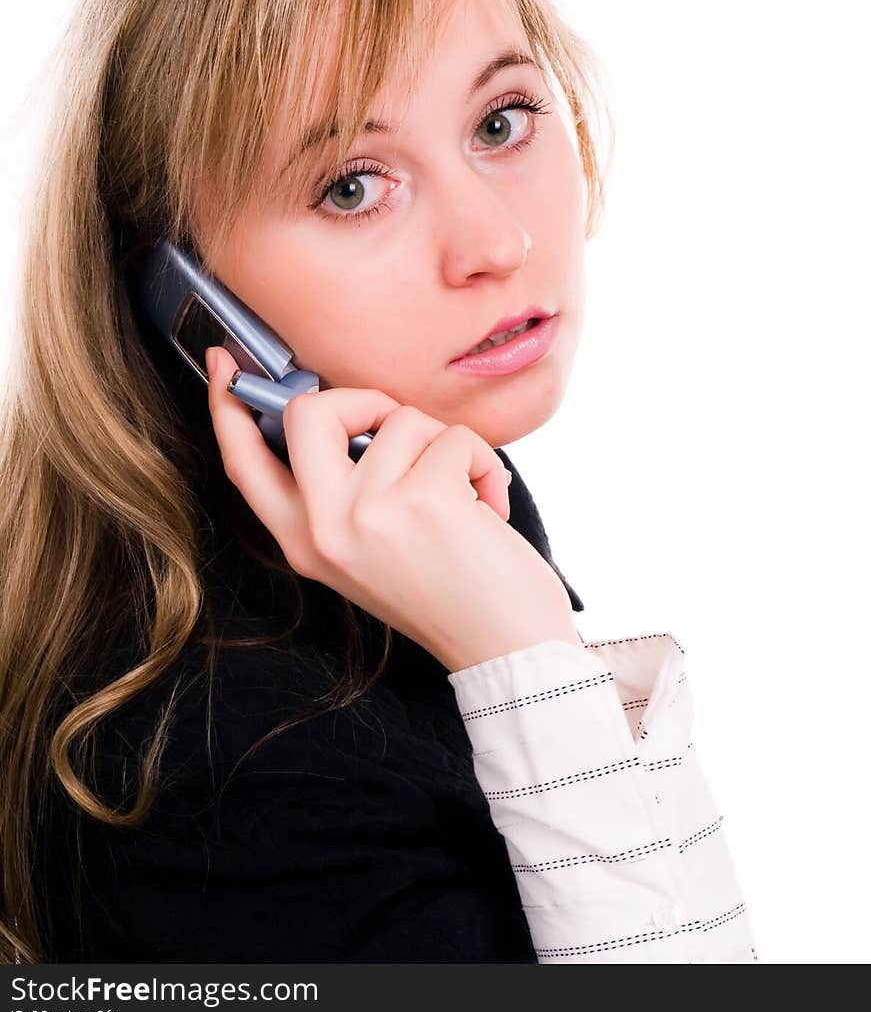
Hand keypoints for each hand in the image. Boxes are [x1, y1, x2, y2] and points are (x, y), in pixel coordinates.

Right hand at [205, 346, 580, 671]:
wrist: (506, 649)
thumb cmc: (451, 594)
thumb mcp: (369, 552)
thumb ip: (342, 493)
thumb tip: (345, 415)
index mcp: (303, 542)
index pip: (245, 464)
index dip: (226, 406)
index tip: (223, 362)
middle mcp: (323, 528)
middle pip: (306, 412)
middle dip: (362, 400)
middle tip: (400, 430)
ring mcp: (368, 511)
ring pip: (399, 418)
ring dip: (445, 445)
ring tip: (464, 496)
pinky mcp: (422, 498)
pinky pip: (453, 436)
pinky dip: (482, 462)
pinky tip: (488, 507)